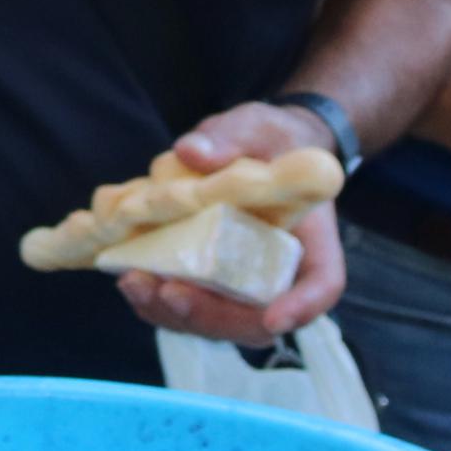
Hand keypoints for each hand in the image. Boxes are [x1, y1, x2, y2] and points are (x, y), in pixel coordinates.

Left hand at [113, 101, 348, 344]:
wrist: (259, 152)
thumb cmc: (269, 141)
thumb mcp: (258, 127)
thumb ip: (231, 137)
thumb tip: (190, 151)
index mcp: (312, 240)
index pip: (321, 285)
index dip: (302, 306)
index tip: (274, 318)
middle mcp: (280, 275)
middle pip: (258, 321)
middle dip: (213, 315)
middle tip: (170, 292)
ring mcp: (242, 286)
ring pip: (217, 323)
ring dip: (175, 314)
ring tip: (136, 283)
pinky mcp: (209, 286)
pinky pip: (187, 309)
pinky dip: (158, 303)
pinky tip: (129, 278)